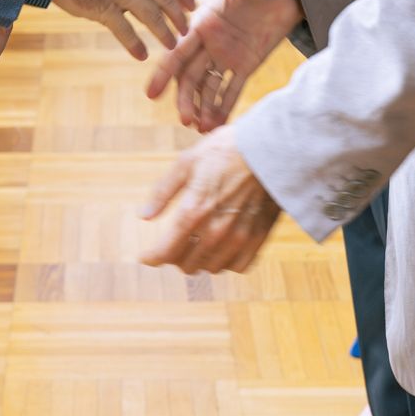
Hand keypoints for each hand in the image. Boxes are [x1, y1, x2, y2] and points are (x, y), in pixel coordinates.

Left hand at [138, 126, 280, 273]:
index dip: (152, 258)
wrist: (270, 147)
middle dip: (174, 257)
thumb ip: (163, 192)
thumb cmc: (226, 149)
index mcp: (194, 211)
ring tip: (196, 246)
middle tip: (173, 245)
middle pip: (186, 263)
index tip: (146, 257)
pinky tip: (221, 248)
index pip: (166, 251)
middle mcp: (215, 230)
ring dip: (199, 261)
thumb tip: (144, 215)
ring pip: (211, 267)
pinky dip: (226, 262)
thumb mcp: (186, 162)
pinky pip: (238, 266)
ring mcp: (239, 237)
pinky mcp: (259, 237)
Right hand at [146, 0, 305, 130]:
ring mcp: (227, 55)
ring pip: (209, 86)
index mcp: (203, 22)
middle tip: (184, 119)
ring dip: (203, 106)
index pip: (178, 51)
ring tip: (199, 128)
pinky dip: (224, 106)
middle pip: (191, 75)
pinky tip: (216, 125)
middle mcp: (211, 42)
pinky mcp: (247, 63)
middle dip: (185, 98)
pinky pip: (232, 89)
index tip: (150, 92)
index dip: (164, 72)